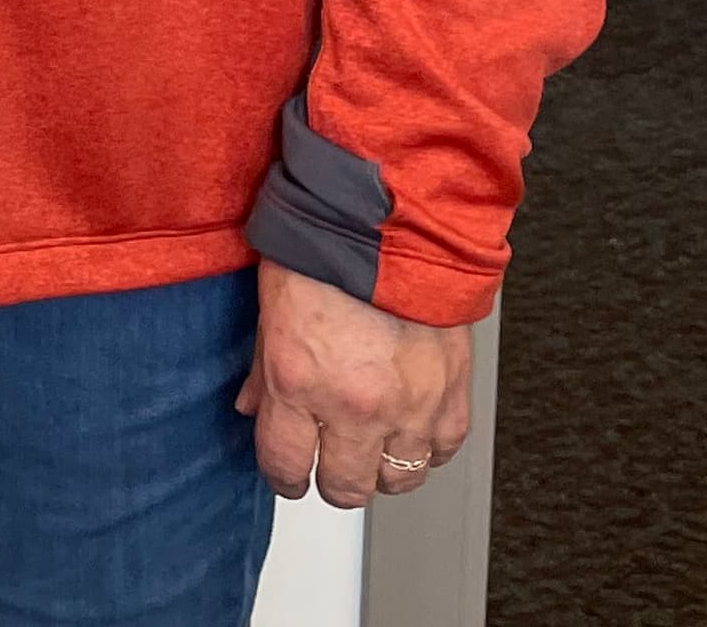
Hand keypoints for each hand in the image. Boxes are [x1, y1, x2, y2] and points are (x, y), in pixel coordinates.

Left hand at [235, 260, 471, 508]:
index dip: (283, 476)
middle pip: (345, 488)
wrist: (392, 219)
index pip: (286, 466)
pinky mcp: (452, 394)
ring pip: (397, 479)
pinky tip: (411, 427)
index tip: (287, 472)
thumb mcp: (271, 306)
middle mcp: (356, 402)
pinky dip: (426, 446)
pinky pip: (442, 451)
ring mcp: (409, 404)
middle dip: (333, 480)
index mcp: (300, 380)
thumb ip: (263, 369)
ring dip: (382, 467)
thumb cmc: (326, 248)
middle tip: (330, 461)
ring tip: (373, 444)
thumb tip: (254, 409)